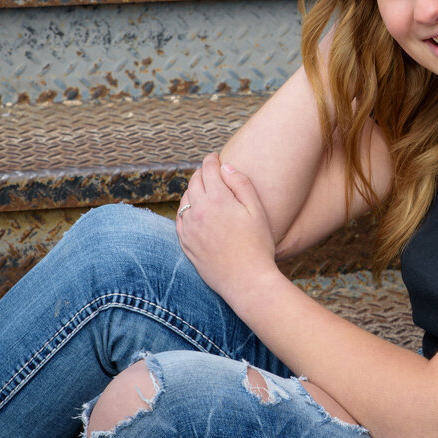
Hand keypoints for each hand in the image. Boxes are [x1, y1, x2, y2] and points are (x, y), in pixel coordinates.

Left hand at [176, 153, 279, 304]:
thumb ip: (241, 183)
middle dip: (202, 172)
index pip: (208, 169)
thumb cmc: (258, 244)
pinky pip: (180, 217)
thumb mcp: (257, 210)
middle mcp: (198, 211)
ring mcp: (188, 227)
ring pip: (185, 198)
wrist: (246, 280)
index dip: (212, 159)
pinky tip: (196, 210)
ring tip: (205, 190)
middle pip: (194, 181)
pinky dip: (186, 208)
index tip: (216, 157)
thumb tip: (225, 166)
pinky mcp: (185, 242)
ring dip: (194, 189)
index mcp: (217, 199)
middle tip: (212, 171)